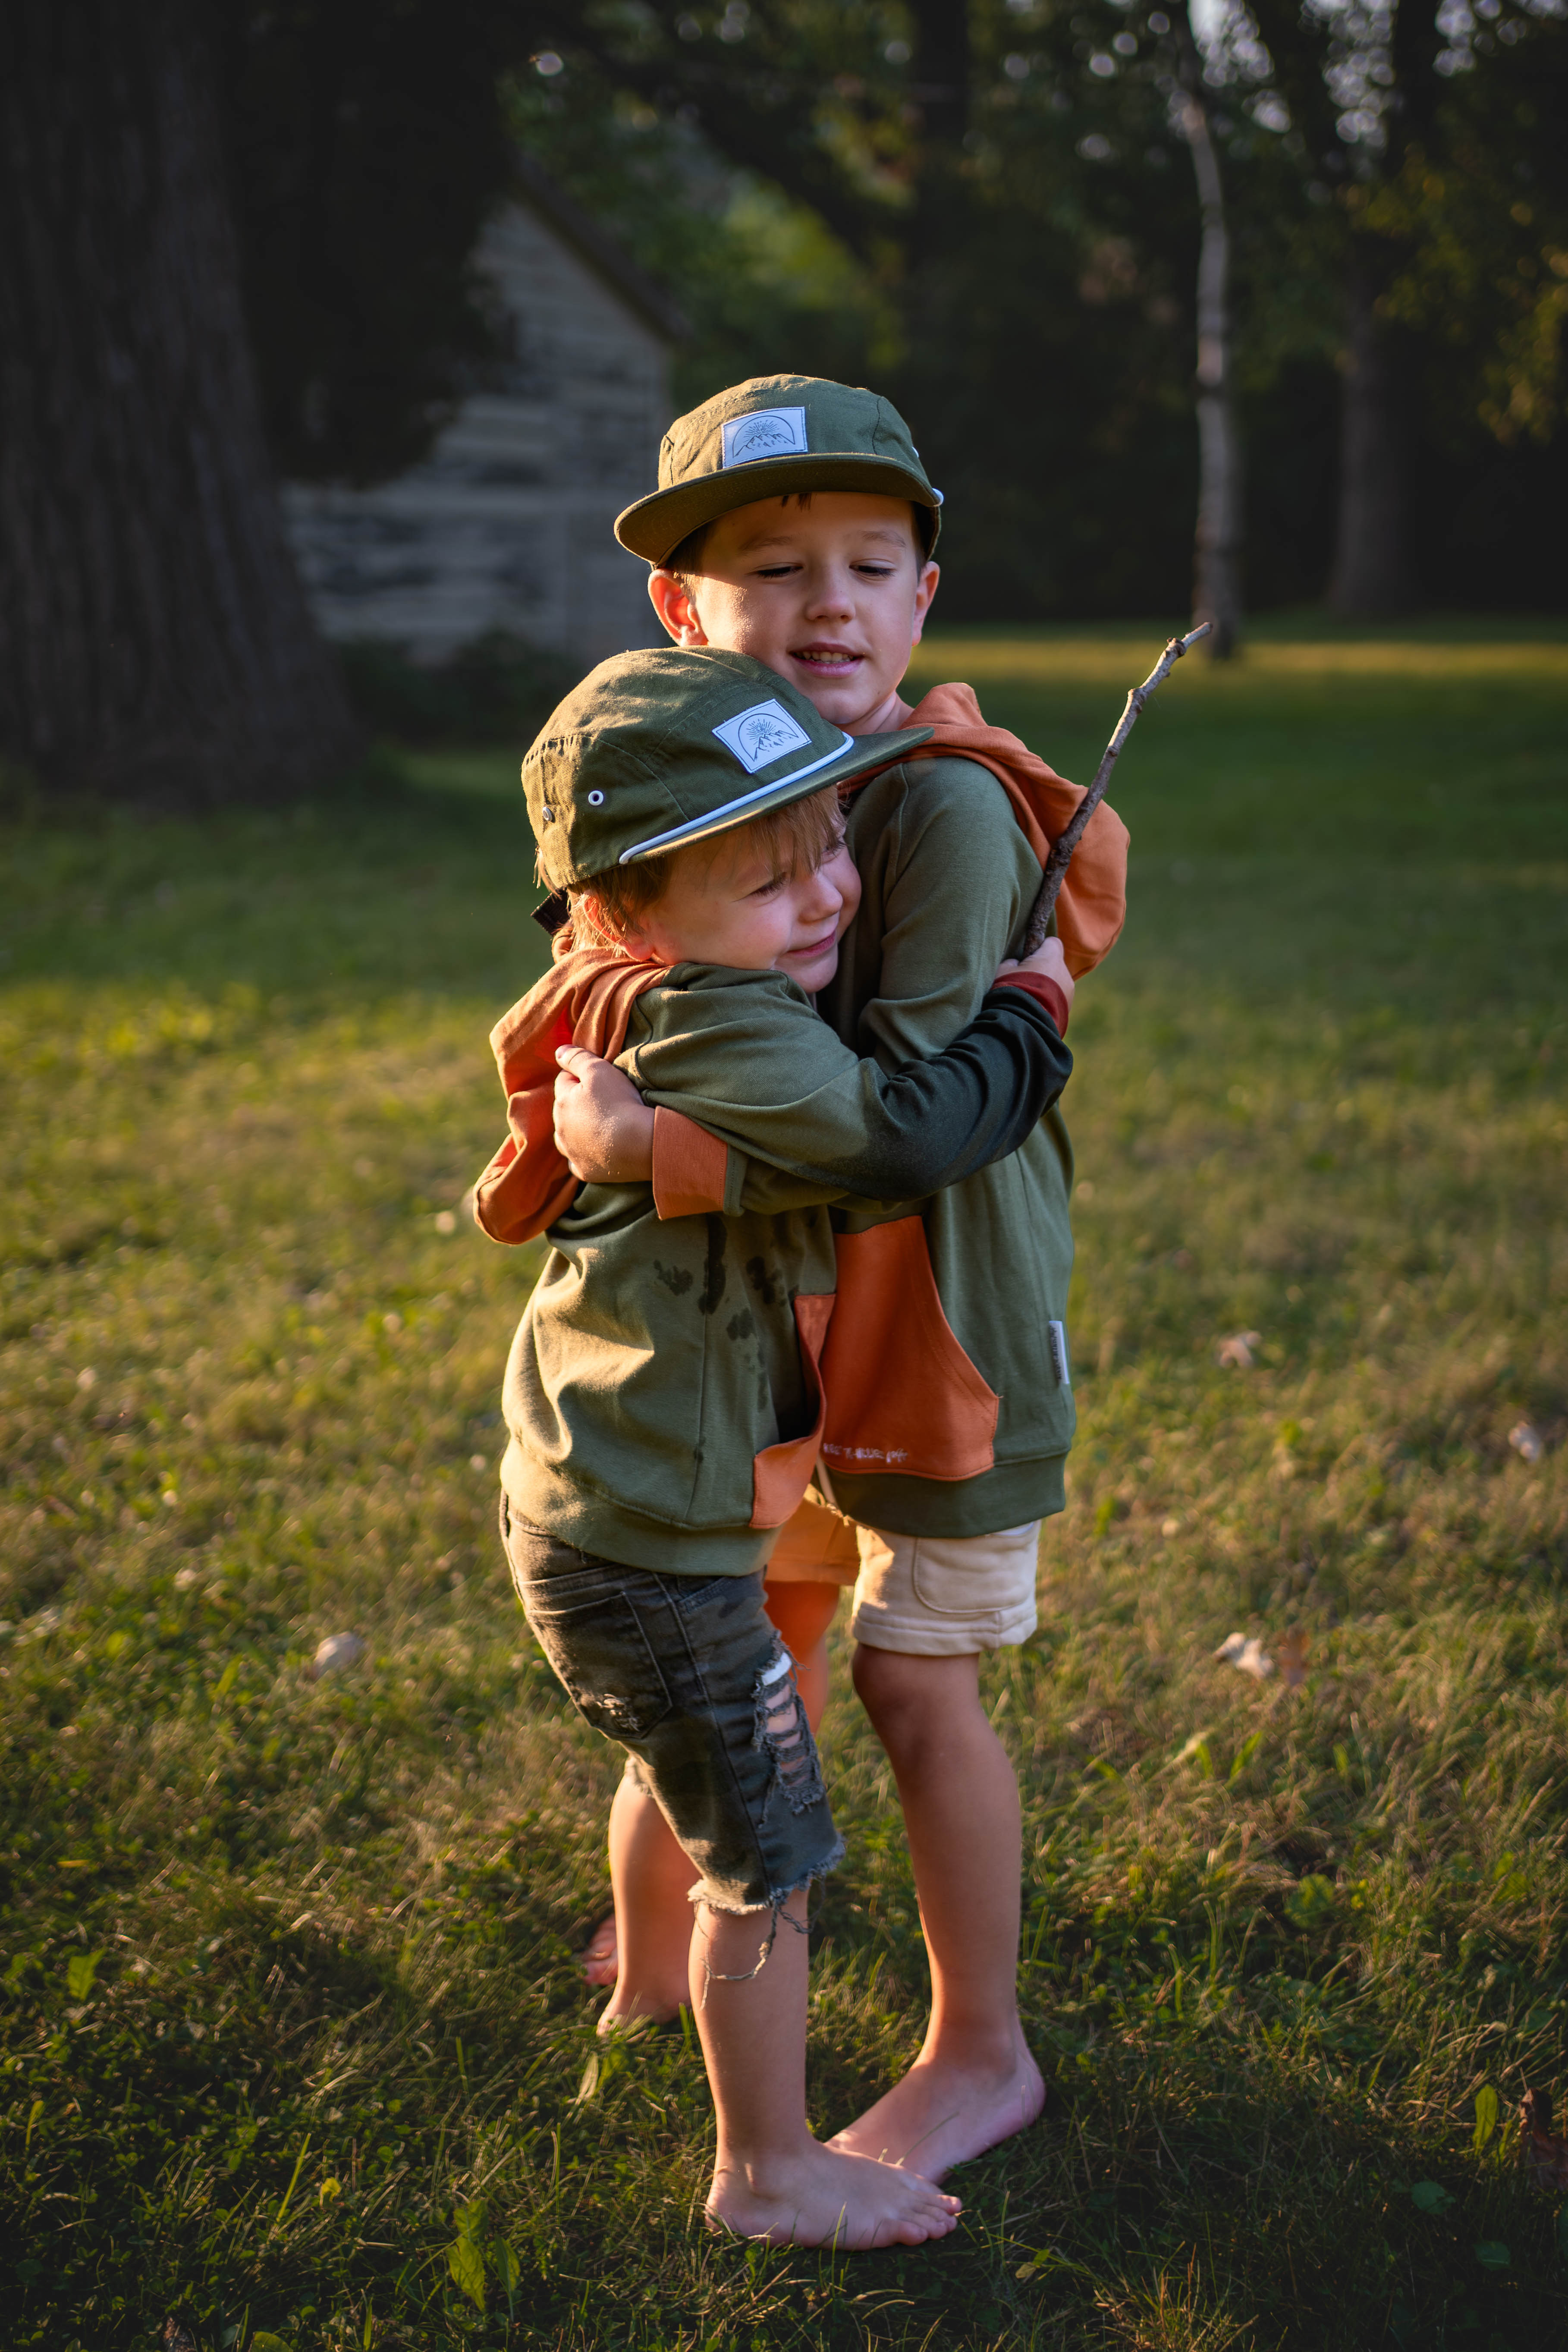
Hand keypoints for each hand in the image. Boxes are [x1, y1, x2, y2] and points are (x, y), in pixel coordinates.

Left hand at [553, 1046, 655, 1182]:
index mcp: (561, 1102)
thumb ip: (576, 1057)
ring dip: (579, 1130)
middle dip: (579, 1103)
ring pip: (568, 1137)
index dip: (582, 1076)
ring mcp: (571, 1153)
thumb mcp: (599, 1069)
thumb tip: (558, 1051)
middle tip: (607, 1102)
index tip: (601, 1080)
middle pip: (566, 1109)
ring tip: (602, 1125)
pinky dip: (587, 1154)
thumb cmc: (619, 1103)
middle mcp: (560, 1129)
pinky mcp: (585, 1171)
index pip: (564, 1081)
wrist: (639, 1144)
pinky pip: (579, 1161)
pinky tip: (600, 1149)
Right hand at [995, 933, 1074, 1012]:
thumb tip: (1016, 964)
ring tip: (1030, 998)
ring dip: (1047, 987)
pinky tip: (1036, 1009)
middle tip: (1026, 981)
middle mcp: (1064, 972)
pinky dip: (1049, 1001)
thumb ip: (1012, 963)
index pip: (1053, 943)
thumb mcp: (1003, 971)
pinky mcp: (1068, 1008)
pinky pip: (1058, 999)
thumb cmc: (1013, 990)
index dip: (1041, 947)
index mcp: (1051, 957)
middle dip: (1043, 970)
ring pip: (1058, 983)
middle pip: (1055, 964)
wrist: (1024, 1022)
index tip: (1029, 956)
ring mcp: (1069, 991)